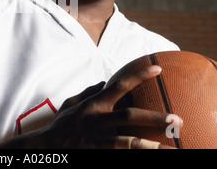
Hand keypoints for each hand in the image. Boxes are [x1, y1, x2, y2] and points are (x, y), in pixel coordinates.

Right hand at [39, 65, 180, 148]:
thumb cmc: (60, 124)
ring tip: (170, 144)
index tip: (158, 68)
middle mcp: (96, 118)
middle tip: (177, 119)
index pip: (119, 85)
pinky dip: (134, 151)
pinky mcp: (93, 149)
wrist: (44, 145)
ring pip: (125, 137)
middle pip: (129, 114)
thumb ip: (88, 92)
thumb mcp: (71, 104)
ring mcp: (95, 136)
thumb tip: (104, 81)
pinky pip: (116, 151)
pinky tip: (149, 152)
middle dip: (154, 116)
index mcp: (93, 104)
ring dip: (149, 141)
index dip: (139, 75)